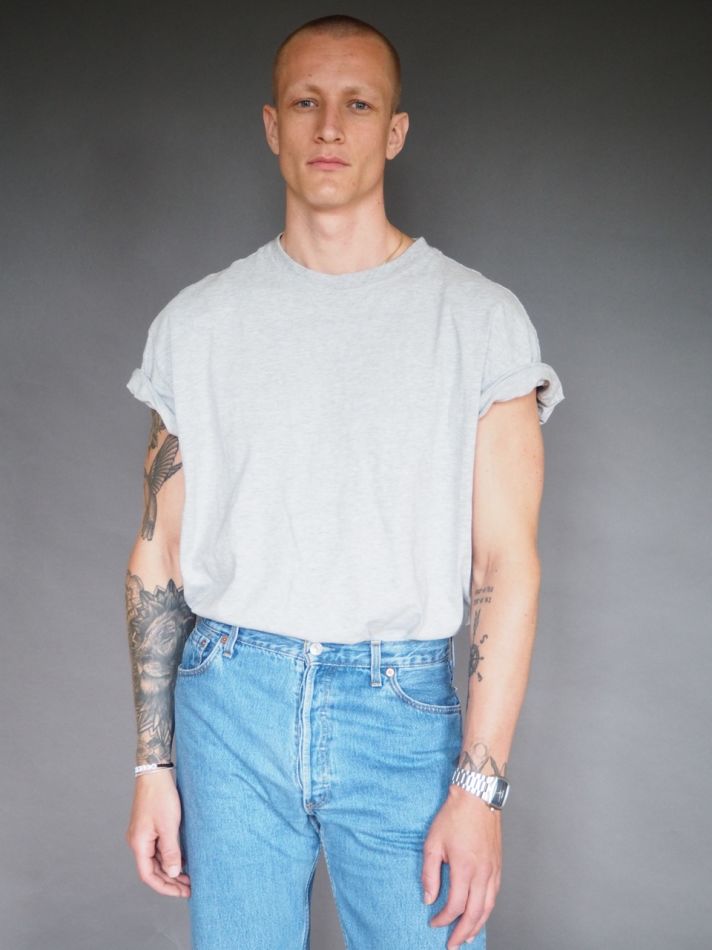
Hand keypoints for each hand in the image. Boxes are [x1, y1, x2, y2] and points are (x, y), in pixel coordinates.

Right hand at [125, 769, 190, 897]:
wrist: (154, 773)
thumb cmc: (160, 796)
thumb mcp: (169, 826)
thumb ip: (170, 851)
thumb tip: (172, 874)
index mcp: (139, 844)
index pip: (148, 876)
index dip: (164, 887)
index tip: (181, 892)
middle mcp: (137, 842)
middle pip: (152, 870)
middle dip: (169, 881)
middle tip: (189, 887)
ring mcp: (142, 834)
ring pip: (155, 860)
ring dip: (170, 870)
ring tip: (188, 877)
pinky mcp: (149, 827)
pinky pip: (157, 848)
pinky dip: (169, 857)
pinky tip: (182, 860)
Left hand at [421, 784, 501, 948]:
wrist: (476, 796)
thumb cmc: (454, 816)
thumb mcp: (433, 843)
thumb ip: (430, 873)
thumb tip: (429, 898)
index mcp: (464, 869)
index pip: (455, 906)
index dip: (443, 919)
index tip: (433, 922)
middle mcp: (482, 873)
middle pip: (475, 913)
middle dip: (462, 932)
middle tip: (453, 944)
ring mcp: (493, 869)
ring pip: (488, 907)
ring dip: (477, 925)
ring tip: (467, 936)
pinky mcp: (497, 864)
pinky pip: (495, 894)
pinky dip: (487, 909)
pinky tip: (480, 913)